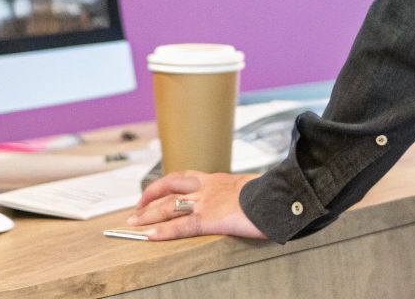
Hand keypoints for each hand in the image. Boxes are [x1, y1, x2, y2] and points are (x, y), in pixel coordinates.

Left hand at [127, 171, 266, 240]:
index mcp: (217, 179)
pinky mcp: (210, 218)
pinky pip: (180, 226)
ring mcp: (206, 202)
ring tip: (134, 223)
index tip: (155, 192)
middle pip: (170, 190)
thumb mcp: (253, 189)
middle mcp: (207, 187)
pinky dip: (163, 231)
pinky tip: (149, 236)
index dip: (165, 185)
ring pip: (169, 206)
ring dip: (148, 214)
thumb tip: (244, 202)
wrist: (280, 195)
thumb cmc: (273, 194)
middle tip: (135, 210)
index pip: (184, 178)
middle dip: (149, 200)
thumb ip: (240, 194)